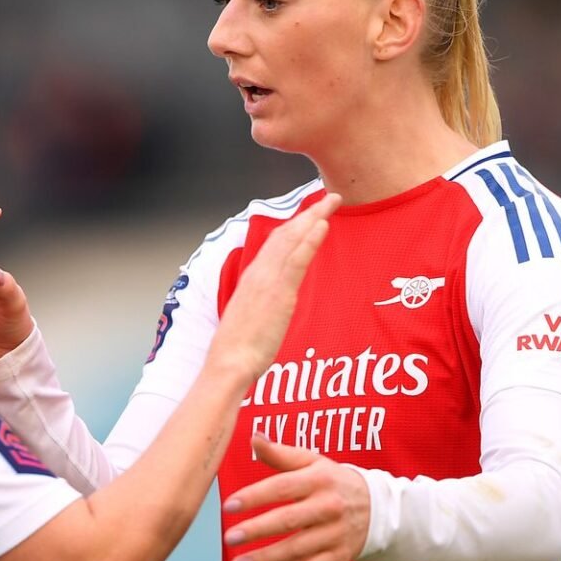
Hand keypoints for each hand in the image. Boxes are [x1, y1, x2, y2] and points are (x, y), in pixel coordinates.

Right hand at [206, 194, 339, 380]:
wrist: (229, 362)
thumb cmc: (238, 349)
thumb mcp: (250, 321)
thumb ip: (262, 308)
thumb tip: (270, 310)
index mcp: (251, 279)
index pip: (275, 244)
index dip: (294, 226)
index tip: (310, 215)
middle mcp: (258, 273)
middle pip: (285, 234)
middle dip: (308, 214)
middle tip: (328, 199)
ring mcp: (268, 281)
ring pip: (292, 240)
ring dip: (313, 218)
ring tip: (331, 202)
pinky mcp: (278, 292)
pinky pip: (297, 260)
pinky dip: (310, 240)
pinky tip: (322, 225)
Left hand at [222, 434, 370, 560]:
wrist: (378, 509)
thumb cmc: (333, 482)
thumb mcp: (312, 462)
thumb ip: (280, 453)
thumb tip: (253, 437)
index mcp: (319, 480)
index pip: (281, 488)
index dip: (253, 497)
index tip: (228, 506)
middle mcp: (329, 507)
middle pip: (287, 520)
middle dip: (256, 531)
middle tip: (229, 537)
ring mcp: (336, 534)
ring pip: (296, 549)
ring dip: (265, 558)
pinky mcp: (340, 557)